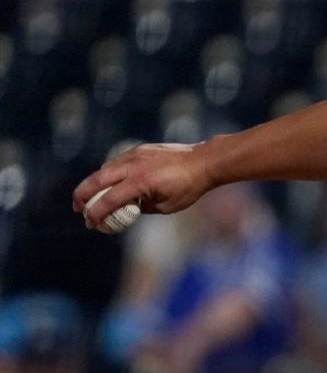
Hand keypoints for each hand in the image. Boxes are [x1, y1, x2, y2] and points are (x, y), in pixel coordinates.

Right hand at [73, 143, 212, 232]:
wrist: (204, 161)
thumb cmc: (189, 187)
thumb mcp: (166, 206)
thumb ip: (143, 207)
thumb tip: (127, 209)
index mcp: (140, 182)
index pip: (110, 199)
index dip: (96, 212)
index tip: (89, 223)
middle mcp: (133, 165)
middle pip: (98, 179)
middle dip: (83, 195)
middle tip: (77, 208)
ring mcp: (135, 154)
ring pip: (105, 168)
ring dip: (93, 183)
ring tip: (89, 197)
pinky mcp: (139, 149)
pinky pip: (117, 161)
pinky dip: (108, 173)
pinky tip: (108, 183)